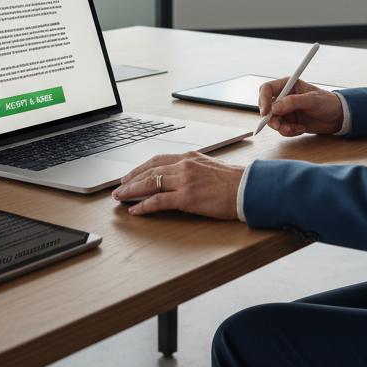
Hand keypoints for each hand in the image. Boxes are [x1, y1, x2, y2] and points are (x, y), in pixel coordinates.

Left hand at [112, 151, 243, 217]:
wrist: (247, 188)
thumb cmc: (233, 181)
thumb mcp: (209, 168)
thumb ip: (192, 169)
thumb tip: (179, 178)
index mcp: (189, 157)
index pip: (157, 159)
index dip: (140, 168)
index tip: (130, 175)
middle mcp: (184, 165)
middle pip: (149, 171)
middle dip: (130, 180)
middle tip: (118, 187)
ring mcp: (184, 181)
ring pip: (149, 183)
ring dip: (131, 191)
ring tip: (120, 197)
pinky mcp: (186, 197)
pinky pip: (158, 201)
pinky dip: (143, 205)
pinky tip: (135, 210)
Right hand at [258, 78, 343, 136]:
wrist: (338, 117)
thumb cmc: (328, 102)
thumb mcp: (312, 100)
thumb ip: (293, 102)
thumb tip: (274, 107)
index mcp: (288, 85)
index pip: (267, 89)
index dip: (263, 99)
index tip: (265, 112)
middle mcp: (285, 97)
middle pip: (267, 107)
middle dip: (271, 118)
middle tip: (278, 125)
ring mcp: (287, 110)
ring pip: (273, 120)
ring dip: (281, 127)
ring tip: (294, 129)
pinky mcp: (290, 122)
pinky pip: (282, 129)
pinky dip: (289, 132)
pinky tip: (301, 129)